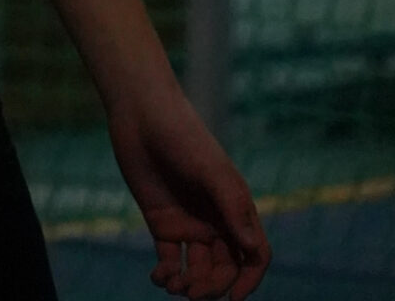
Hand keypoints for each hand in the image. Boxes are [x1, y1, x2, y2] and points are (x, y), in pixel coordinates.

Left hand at [109, 87, 270, 297]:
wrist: (141, 113)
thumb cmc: (182, 135)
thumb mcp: (210, 170)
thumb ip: (232, 208)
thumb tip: (254, 250)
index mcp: (235, 209)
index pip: (254, 255)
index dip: (249, 280)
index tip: (234, 299)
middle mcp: (215, 221)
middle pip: (224, 269)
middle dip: (212, 286)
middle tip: (191, 292)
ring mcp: (189, 223)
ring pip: (198, 269)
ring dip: (189, 285)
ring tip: (172, 285)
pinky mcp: (162, 223)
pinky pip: (170, 260)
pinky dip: (167, 275)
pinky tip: (159, 277)